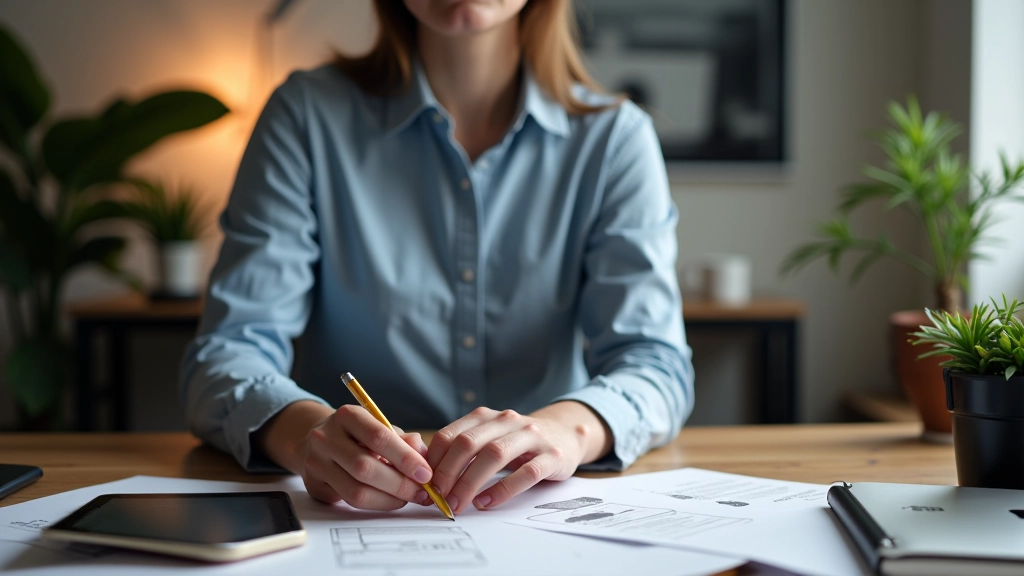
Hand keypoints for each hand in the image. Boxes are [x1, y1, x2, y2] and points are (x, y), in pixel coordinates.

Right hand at [258, 401, 434, 509]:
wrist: (318, 442)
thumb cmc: (358, 435)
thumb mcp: (381, 427)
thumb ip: (404, 440)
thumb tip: (424, 457)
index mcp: (347, 415)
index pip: (379, 438)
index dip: (406, 458)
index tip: (426, 473)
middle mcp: (326, 437)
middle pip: (366, 468)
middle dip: (400, 484)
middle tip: (421, 492)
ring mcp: (316, 463)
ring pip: (356, 491)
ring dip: (389, 499)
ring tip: (408, 497)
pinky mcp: (313, 486)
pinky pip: (348, 502)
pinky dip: (376, 504)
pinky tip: (389, 499)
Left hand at [427, 402, 610, 513]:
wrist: (565, 434)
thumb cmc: (517, 443)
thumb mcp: (489, 438)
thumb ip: (462, 449)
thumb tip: (425, 473)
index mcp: (485, 416)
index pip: (450, 435)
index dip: (433, 461)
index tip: (424, 485)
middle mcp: (507, 421)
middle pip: (469, 443)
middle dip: (448, 472)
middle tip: (437, 498)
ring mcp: (531, 436)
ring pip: (495, 455)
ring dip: (471, 482)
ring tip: (458, 504)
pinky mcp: (552, 455)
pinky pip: (526, 472)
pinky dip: (503, 489)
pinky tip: (487, 502)